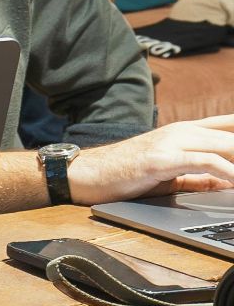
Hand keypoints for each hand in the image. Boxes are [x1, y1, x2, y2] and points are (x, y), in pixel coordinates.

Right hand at [66, 116, 233, 204]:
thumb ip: (198, 176)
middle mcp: (182, 130)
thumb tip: (226, 181)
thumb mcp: (169, 175)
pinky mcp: (164, 158)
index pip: (231, 125)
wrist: (85, 174)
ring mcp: (173, 141)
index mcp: (184, 131)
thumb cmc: (123, 175)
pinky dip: (229, 172)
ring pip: (227, 146)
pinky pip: (207, 162)